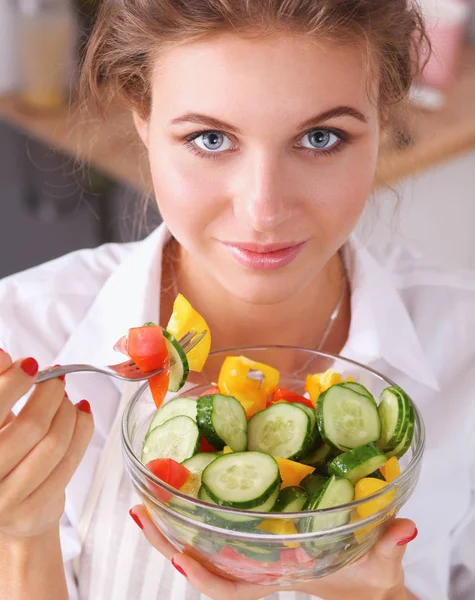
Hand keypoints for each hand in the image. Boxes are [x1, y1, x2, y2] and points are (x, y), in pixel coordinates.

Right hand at [0, 350, 93, 538]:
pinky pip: (69, 462)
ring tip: (67, 401)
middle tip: (56, 380)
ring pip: (54, 444)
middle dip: (51, 395)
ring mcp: (4, 500)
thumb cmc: (0, 451)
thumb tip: (1, 355)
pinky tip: (81, 415)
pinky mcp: (31, 512)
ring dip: (68, 413)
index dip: (13, 383)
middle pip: (30, 427)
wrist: (7, 509)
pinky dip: (82, 431)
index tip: (31, 365)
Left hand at [130, 504, 417, 599]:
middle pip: (205, 564)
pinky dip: (196, 514)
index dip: (208, 577)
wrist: (365, 581)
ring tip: (145, 502)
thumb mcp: (381, 566)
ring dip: (173, 526)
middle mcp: (260, 565)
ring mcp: (256, 551)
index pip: (238, 588)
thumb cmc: (368, 578)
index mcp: (281, 576)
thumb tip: (405, 529)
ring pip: (206, 545)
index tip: (181, 557)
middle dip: (170, 542)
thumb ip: (390, 548)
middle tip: (142, 512)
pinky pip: (220, 529)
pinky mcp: (259, 534)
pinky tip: (181, 491)